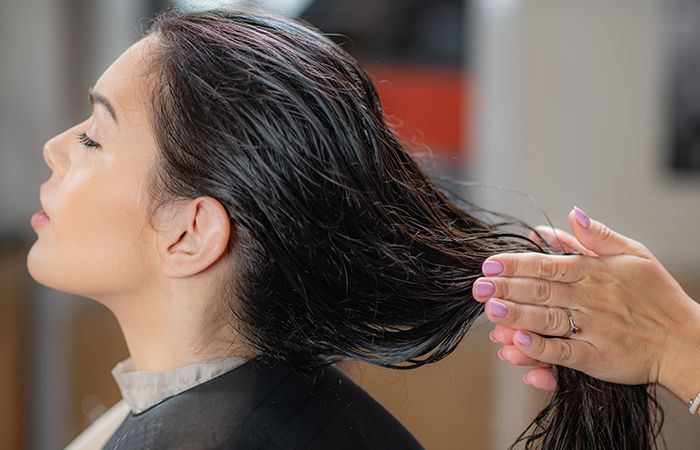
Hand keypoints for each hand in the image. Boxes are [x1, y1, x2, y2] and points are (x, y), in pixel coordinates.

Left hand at [473, 207, 699, 403]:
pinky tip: (518, 344)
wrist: (685, 341)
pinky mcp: (597, 357)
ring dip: (517, 315)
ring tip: (490, 311)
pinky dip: (541, 349)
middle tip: (478, 288)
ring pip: (547, 320)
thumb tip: (569, 215)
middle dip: (506, 288)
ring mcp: (593, 328)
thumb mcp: (634, 254)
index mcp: (594, 272)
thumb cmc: (656, 296)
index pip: (547, 264)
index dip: (515, 264)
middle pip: (540, 290)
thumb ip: (597, 237)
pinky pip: (564, 353)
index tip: (489, 265)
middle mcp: (590, 298)